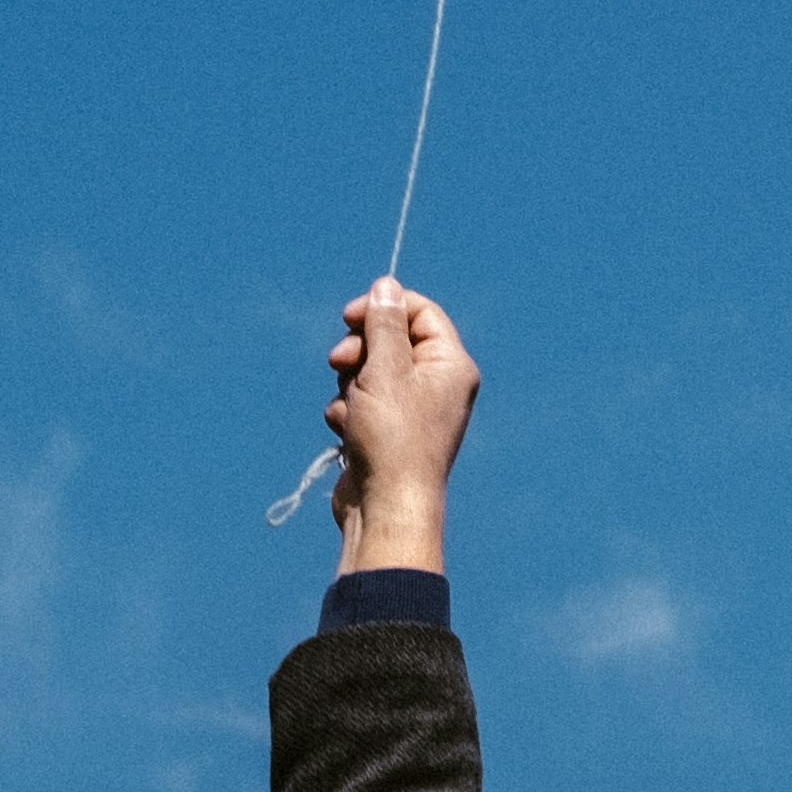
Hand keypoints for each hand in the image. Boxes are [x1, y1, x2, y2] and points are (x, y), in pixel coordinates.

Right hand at [324, 278, 477, 573]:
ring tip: (351, 412)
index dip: (382, 307)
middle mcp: (437, 385)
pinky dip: (346, 413)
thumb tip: (386, 284)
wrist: (384, 507)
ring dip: (348, 387)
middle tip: (340, 363)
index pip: (419, 312)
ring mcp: (411, 411)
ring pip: (367, 372)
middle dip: (358, 351)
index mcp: (451, 365)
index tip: (350, 316)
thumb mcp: (384, 369)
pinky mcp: (386, 432)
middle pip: (389, 340)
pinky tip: (346, 433)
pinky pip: (359, 403)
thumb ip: (383, 323)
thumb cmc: (392, 439)